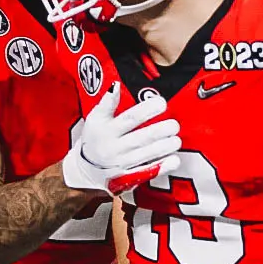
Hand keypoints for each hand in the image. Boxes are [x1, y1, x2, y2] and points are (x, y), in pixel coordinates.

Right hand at [60, 83, 181, 194]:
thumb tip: (116, 85)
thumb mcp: (95, 118)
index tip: (162, 102)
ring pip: (146, 155)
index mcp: (107, 130)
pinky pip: (146, 173)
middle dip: (160, 131)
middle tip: (174, 125)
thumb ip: (107, 103)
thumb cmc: (95, 138)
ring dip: (164, 148)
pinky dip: (161, 167)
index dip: (146, 110)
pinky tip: (174, 159)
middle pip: (141, 138)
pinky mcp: (128, 178)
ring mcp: (121, 164)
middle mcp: (114, 147)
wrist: (86, 168)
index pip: (129, 118)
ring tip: (176, 140)